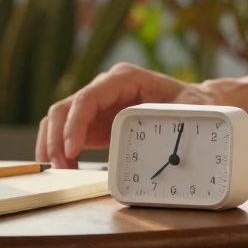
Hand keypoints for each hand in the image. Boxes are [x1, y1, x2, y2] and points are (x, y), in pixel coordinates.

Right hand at [35, 63, 213, 167]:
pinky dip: (60, 149)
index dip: (75, 123)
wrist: (195, 102)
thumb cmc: (191, 102)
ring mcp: (96, 103)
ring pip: (59, 119)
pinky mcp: (94, 120)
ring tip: (62, 169)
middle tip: (62, 166)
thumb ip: (176, 120)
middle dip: (57, 138)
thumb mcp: (188, 109)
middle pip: (65, 108)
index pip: (88, 97)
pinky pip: (66, 131)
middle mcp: (104, 87)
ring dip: (53, 144)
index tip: (72, 149)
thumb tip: (166, 142)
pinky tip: (66, 166)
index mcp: (124, 78)